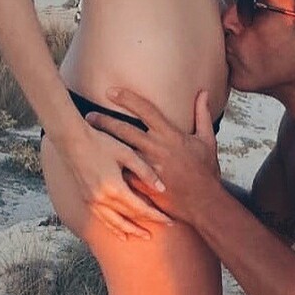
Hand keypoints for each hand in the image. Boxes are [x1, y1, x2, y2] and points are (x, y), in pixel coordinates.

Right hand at [60, 117, 172, 240]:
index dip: (156, 216)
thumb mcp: (127, 154)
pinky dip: (113, 228)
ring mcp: (92, 201)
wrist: (72, 140)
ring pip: (115, 223)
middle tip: (164, 229)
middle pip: (129, 217)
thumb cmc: (101, 143)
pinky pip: (102, 220)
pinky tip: (120, 233)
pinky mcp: (86, 199)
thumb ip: (145, 172)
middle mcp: (102, 199)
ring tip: (143, 236)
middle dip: (147, 224)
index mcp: (115, 188)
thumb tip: (162, 189)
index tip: (169, 220)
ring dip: (131, 231)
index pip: (141, 208)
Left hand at [86, 89, 219, 225]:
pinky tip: (96, 165)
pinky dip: (111, 169)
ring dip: (103, 144)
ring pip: (119, 152)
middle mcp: (157, 149)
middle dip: (104, 121)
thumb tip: (203, 92)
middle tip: (89, 117)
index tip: (111, 91)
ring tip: (87, 138)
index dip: (127, 98)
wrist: (204, 203)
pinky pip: (123, 174)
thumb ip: (202, 114)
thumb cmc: (205, 172)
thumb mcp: (207, 140)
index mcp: (170, 135)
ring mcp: (148, 167)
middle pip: (124, 130)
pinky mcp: (143, 185)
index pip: (145, 110)